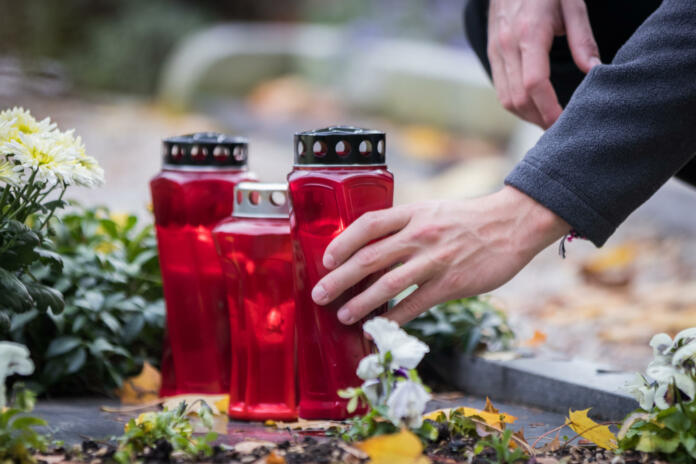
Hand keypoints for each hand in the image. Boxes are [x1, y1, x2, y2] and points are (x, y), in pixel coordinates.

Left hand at [311, 186, 568, 325]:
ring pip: (388, 285)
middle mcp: (419, 235)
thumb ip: (404, 225)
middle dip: (339, 279)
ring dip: (361, 304)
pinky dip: (394, 317)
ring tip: (343, 316)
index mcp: (413, 213)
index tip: (326, 259)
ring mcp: (435, 260)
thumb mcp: (432, 210)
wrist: (511, 224)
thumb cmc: (468, 219)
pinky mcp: (451, 284)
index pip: (368, 225)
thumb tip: (372, 245)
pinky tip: (380, 327)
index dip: (342, 242)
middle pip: (369, 258)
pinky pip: (415, 304)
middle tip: (320, 295)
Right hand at [487, 0, 600, 127]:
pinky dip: (518, 104)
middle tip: (562, 129)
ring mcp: (496, 51)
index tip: (565, 122)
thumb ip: (583, 39)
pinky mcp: (492, 54)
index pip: (534, 84)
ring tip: (550, 121)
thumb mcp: (572, 4)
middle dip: (539, 119)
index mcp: (529, 33)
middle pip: (518, 99)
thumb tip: (594, 71)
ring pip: (506, 100)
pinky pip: (501, 90)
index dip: (549, 109)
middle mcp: (506, 46)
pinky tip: (536, 106)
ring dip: (527, 115)